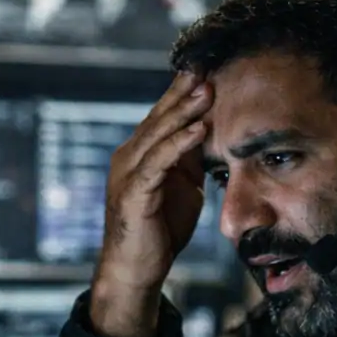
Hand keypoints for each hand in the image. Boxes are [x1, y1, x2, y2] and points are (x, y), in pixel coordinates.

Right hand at [91, 71, 213, 336]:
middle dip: (183, 93)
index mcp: (139, 154)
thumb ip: (189, 160)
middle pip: (158, 118)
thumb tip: (209, 133)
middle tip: (205, 68)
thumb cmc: (159, 230)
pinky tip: (199, 130)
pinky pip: (158, 163)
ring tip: (206, 91)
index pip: (162, 116)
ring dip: (183, 112)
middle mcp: (128, 157)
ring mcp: (128, 174)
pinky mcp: (134, 193)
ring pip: (157, 135)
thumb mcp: (181, 187)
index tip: (205, 70)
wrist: (137, 269)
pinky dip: (179, 144)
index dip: (181, 93)